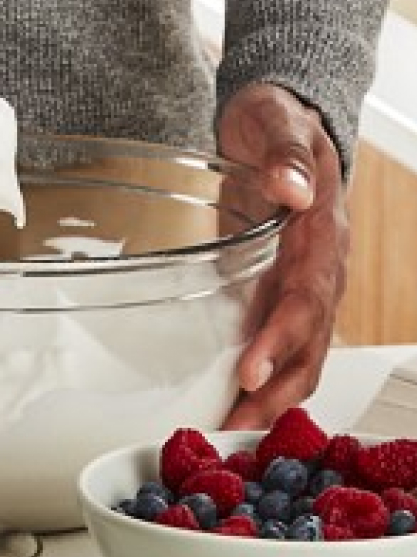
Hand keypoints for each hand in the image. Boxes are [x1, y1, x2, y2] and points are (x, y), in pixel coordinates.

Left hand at [216, 83, 349, 429]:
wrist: (279, 126)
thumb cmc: (277, 125)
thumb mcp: (277, 124)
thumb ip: (285, 154)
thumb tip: (290, 188)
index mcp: (322, 234)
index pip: (307, 297)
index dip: (281, 338)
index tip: (250, 372)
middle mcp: (320, 268)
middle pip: (310, 342)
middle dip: (276, 391)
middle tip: (236, 429)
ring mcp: (303, 282)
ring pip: (300, 352)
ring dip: (270, 397)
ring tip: (233, 432)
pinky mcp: (281, 288)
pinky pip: (281, 342)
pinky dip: (264, 376)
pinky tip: (235, 399)